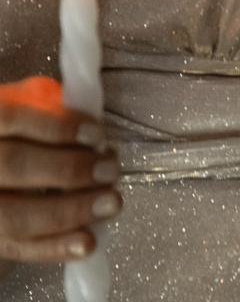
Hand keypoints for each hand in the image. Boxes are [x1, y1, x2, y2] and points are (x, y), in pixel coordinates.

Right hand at [0, 76, 120, 265]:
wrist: (2, 175)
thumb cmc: (24, 136)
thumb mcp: (30, 108)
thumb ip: (53, 112)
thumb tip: (95, 136)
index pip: (12, 118)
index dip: (56, 127)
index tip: (97, 135)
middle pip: (14, 165)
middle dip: (69, 168)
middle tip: (110, 171)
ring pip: (13, 215)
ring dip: (69, 211)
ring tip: (111, 203)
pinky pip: (18, 248)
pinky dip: (55, 248)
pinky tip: (88, 242)